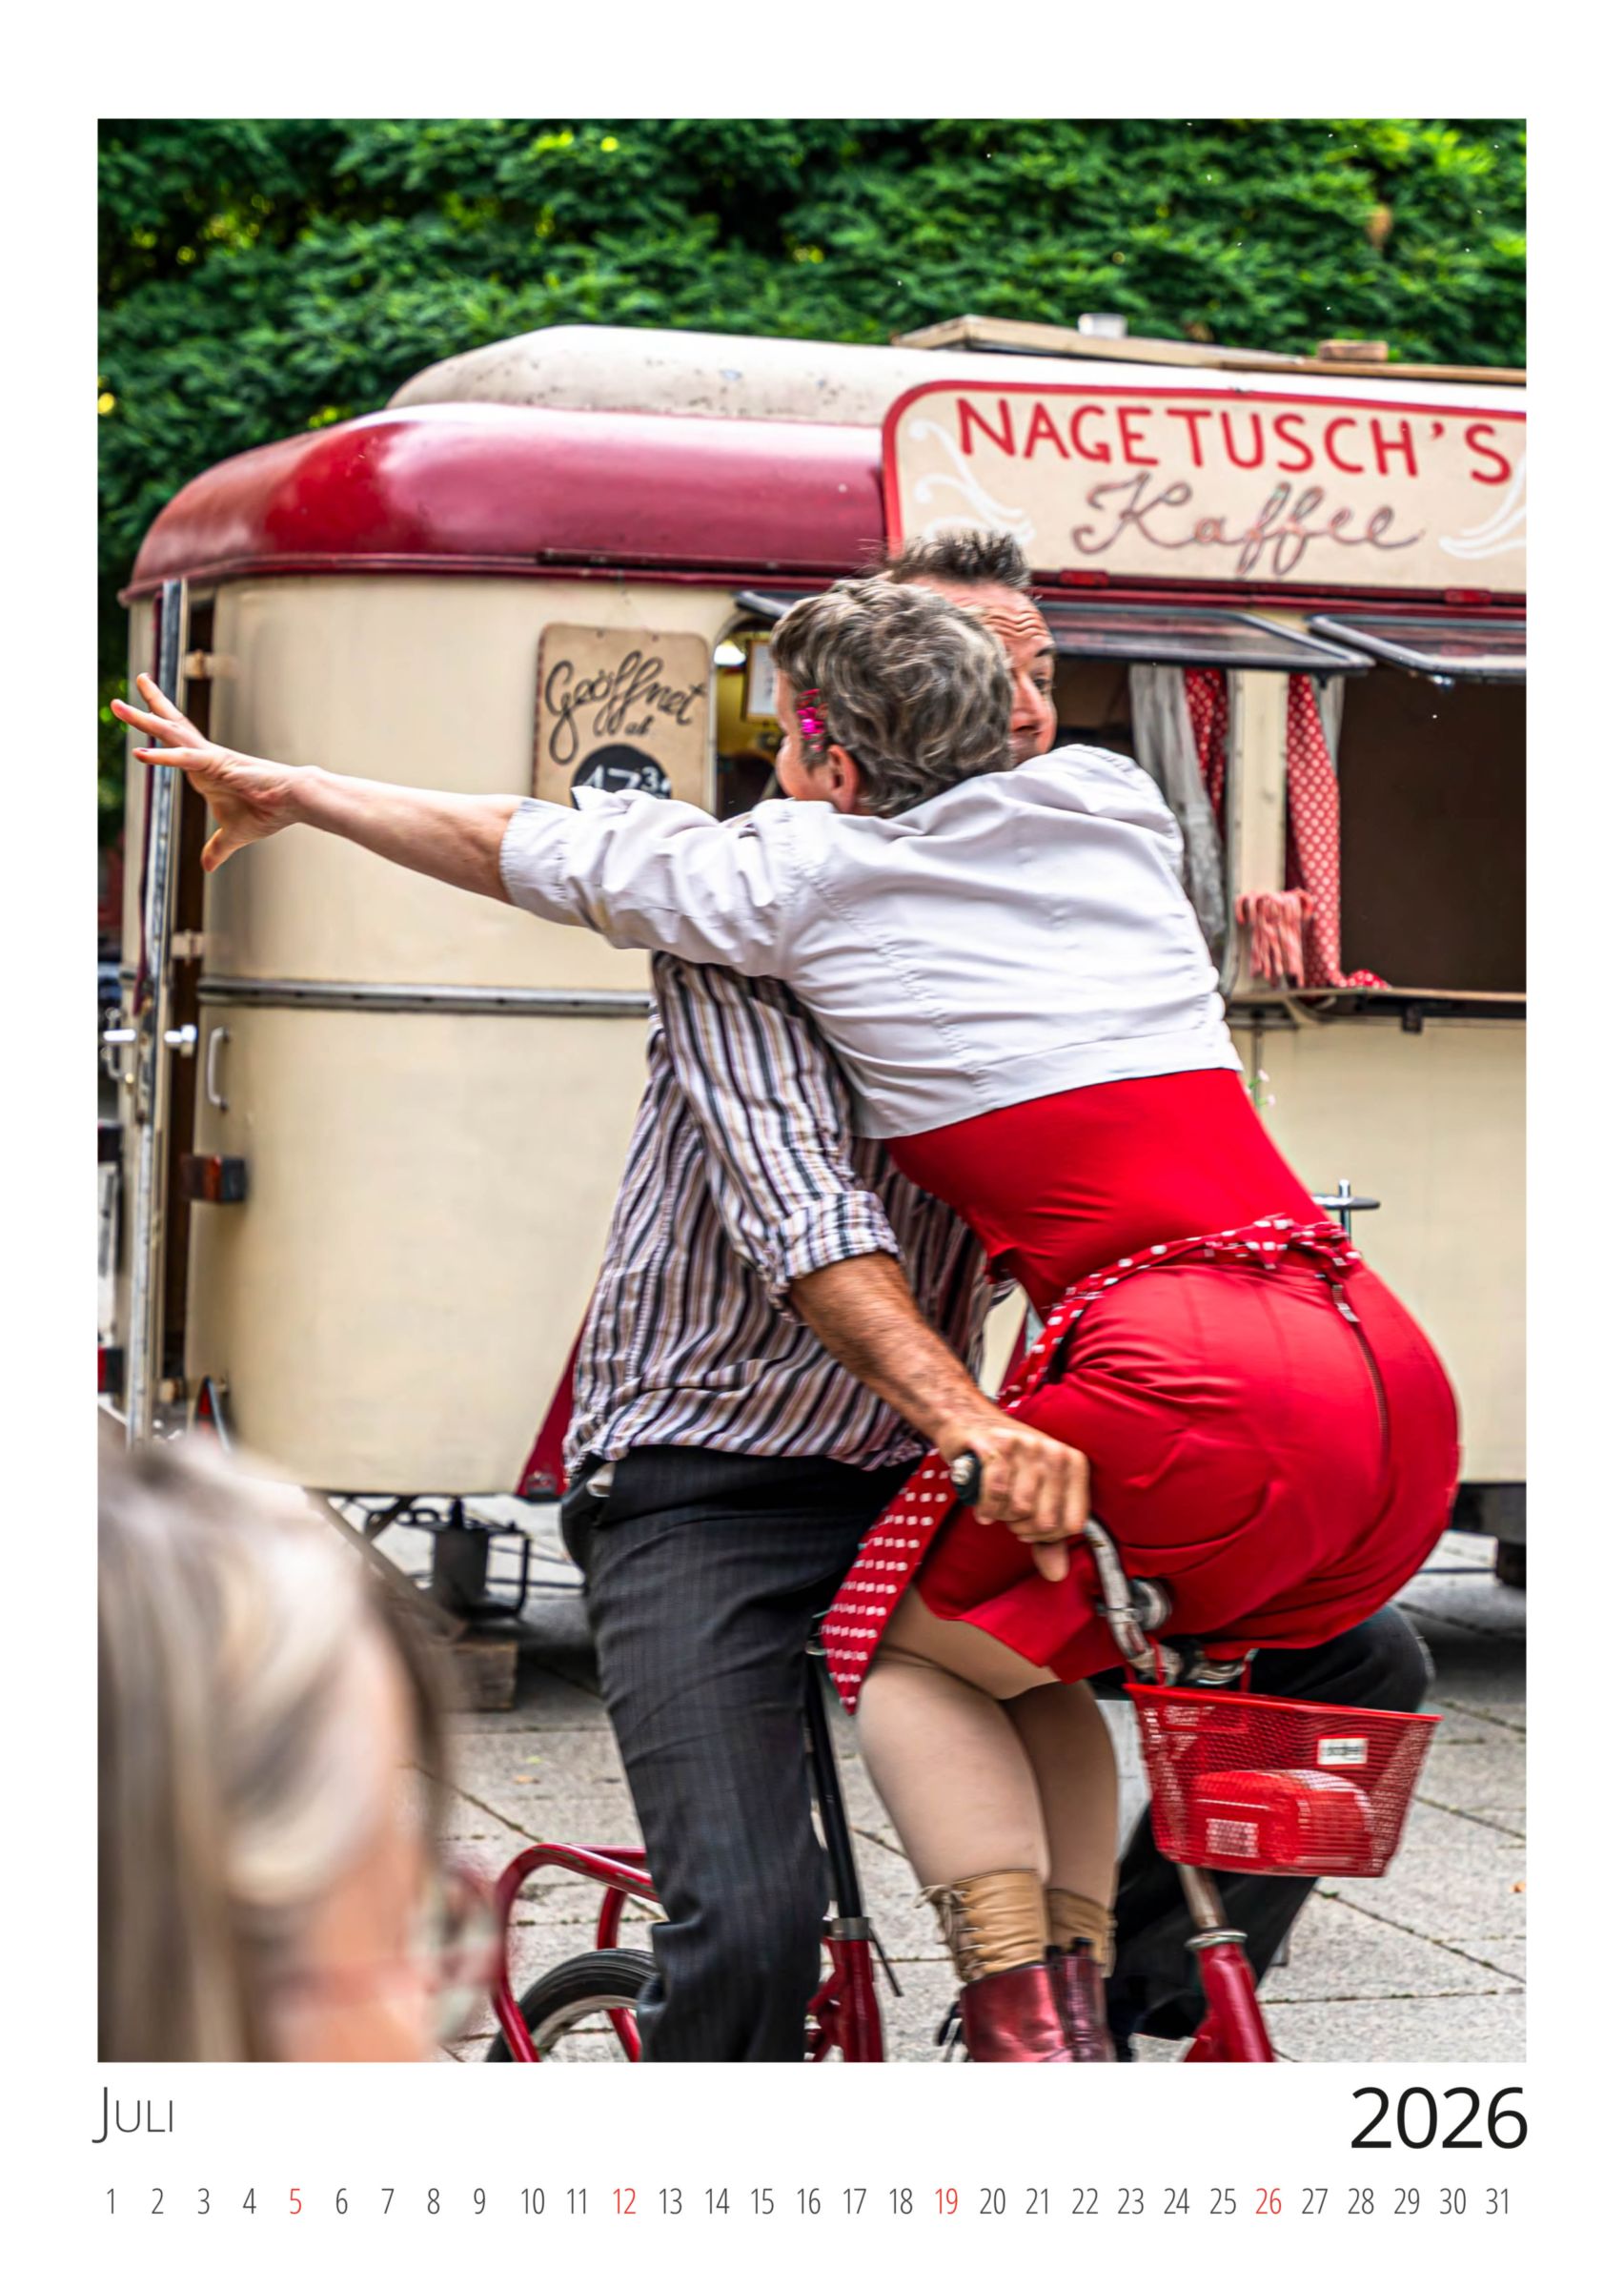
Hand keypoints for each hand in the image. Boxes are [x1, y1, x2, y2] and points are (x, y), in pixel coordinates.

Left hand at [111, 673, 304, 870]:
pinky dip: (162, 756)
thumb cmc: (267, 811)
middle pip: (169, 726)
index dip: (157, 731)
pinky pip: (184, 758)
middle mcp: (202, 757)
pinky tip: (140, 753)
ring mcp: (208, 757)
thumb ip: (217, 848)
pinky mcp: (217, 763)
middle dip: (145, 709)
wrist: (293, 801)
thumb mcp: (233, 835)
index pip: (175, 743)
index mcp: (204, 769)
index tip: (140, 714)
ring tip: (117, 706)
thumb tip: (207, 867)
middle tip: (119, 698)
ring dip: (142, 719)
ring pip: (169, 733)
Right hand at [941, 1406, 1089, 1582]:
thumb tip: (1057, 1574)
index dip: (1048, 1537)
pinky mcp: (996, 1444)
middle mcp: (1054, 1452)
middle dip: (1021, 1528)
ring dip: (1001, 1516)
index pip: (1073, 1523)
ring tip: (996, 1506)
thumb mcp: (1034, 1496)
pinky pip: (995, 1493)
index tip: (1030, 1529)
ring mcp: (1026, 1445)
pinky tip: (983, 1509)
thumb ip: (1047, 1537)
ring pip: (1018, 1508)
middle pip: (1044, 1520)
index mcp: (1073, 1464)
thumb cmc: (1007, 1464)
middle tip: (1009, 1517)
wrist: (970, 1422)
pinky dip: (986, 1508)